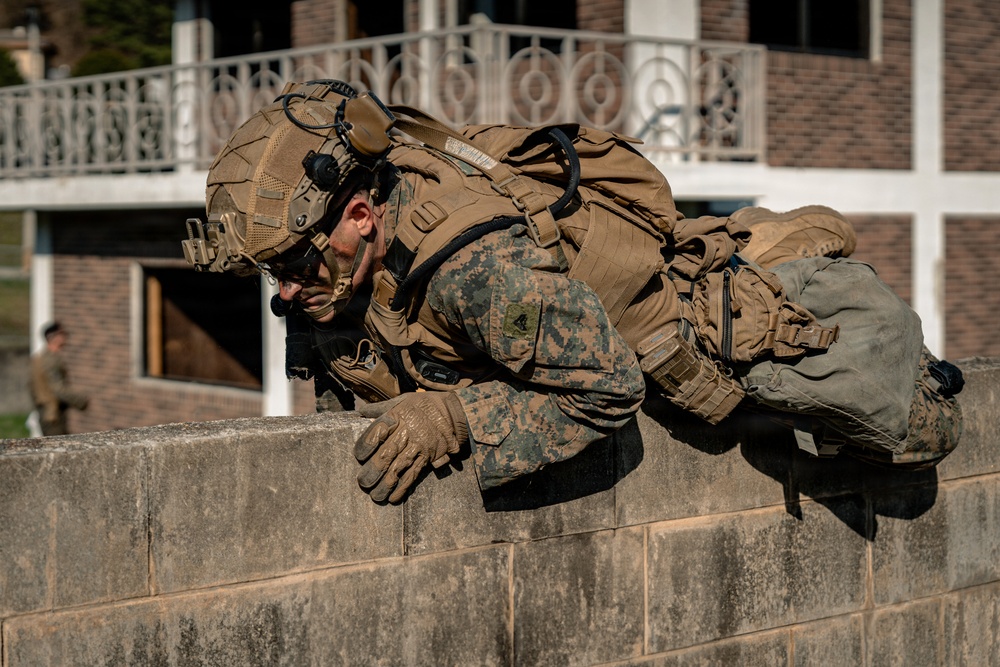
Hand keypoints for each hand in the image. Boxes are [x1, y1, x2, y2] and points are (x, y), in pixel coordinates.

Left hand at [354, 392, 468, 502]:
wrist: (451, 410)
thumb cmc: (422, 405)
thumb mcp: (401, 400)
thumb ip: (380, 408)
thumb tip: (360, 413)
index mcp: (397, 416)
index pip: (378, 432)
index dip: (366, 445)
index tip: (359, 456)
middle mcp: (406, 432)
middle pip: (387, 453)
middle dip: (374, 470)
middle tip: (363, 482)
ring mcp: (418, 446)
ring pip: (399, 467)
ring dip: (387, 483)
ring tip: (376, 495)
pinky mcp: (427, 457)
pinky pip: (414, 474)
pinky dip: (403, 487)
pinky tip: (394, 497)